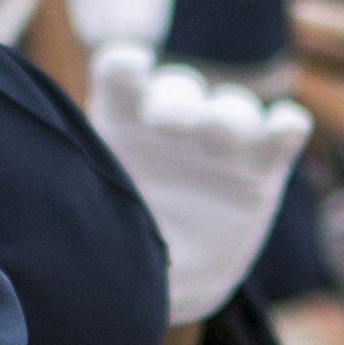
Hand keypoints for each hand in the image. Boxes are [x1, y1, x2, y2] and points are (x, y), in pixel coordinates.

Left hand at [79, 33, 309, 328]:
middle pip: (181, 90)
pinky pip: (280, 133)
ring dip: (228, 116)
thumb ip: (85, 210)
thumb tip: (58, 225)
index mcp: (122, 120)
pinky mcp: (261, 167)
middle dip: (177, 102)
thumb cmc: (118, 239)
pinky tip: (284, 129)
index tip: (129, 69)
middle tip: (169, 125)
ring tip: (221, 139)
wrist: (168, 278)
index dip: (127, 66)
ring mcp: (219, 141)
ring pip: (232, 108)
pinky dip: (285, 126)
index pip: (123, 75)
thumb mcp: (95, 227)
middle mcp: (172, 120)